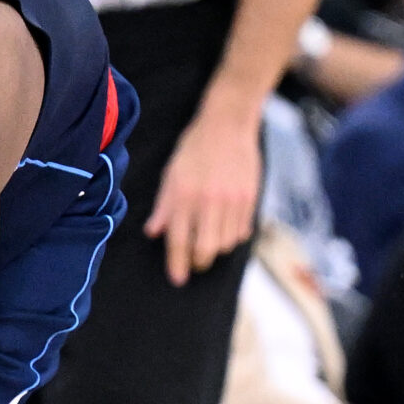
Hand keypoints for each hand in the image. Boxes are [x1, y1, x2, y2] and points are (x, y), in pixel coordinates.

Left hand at [145, 100, 262, 285]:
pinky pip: (242, 231)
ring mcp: (232, 201)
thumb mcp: (171, 174)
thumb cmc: (195, 148)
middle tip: (195, 263)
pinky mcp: (249, 198)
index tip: (177, 279)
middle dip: (199, 263)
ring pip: (226, 244)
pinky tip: (225, 227)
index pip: (178, 240)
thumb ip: (164, 206)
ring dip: (216, 249)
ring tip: (210, 240)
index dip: (177, 264)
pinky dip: (233, 237)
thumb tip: (153, 233)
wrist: (228, 124)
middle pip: (205, 250)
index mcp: (184, 195)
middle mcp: (208, 201)